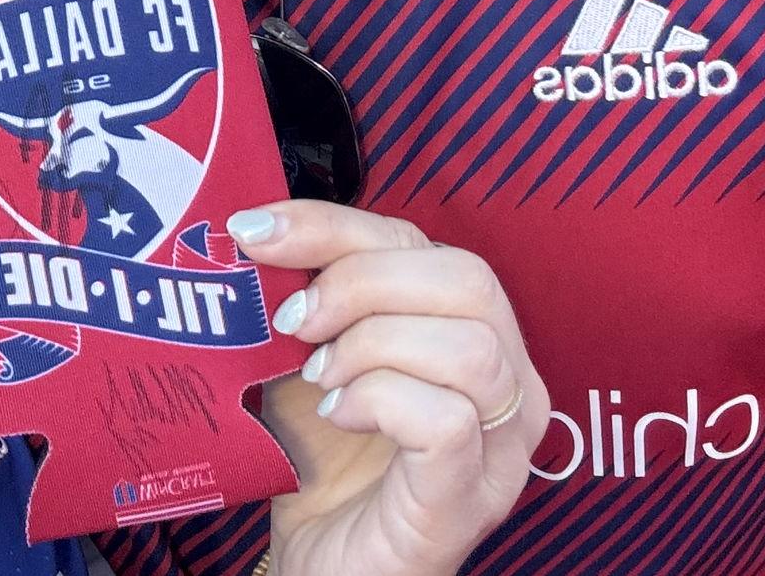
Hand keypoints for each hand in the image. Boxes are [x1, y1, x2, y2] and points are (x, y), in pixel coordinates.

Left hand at [231, 200, 546, 575]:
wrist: (321, 561)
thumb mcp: (312, 351)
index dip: (334, 223)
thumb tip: (256, 223)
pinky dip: (381, 401)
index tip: (257, 230)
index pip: (420, 240)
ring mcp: (499, 450)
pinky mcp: (470, 502)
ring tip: (318, 375)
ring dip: (372, 344)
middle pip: (468, 278)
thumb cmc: (322, 457)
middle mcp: (509, 385)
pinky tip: (338, 414)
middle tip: (295, 319)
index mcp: (471, 329)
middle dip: (363, 280)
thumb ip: (308, 290)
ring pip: (470, 347)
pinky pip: (448, 422)